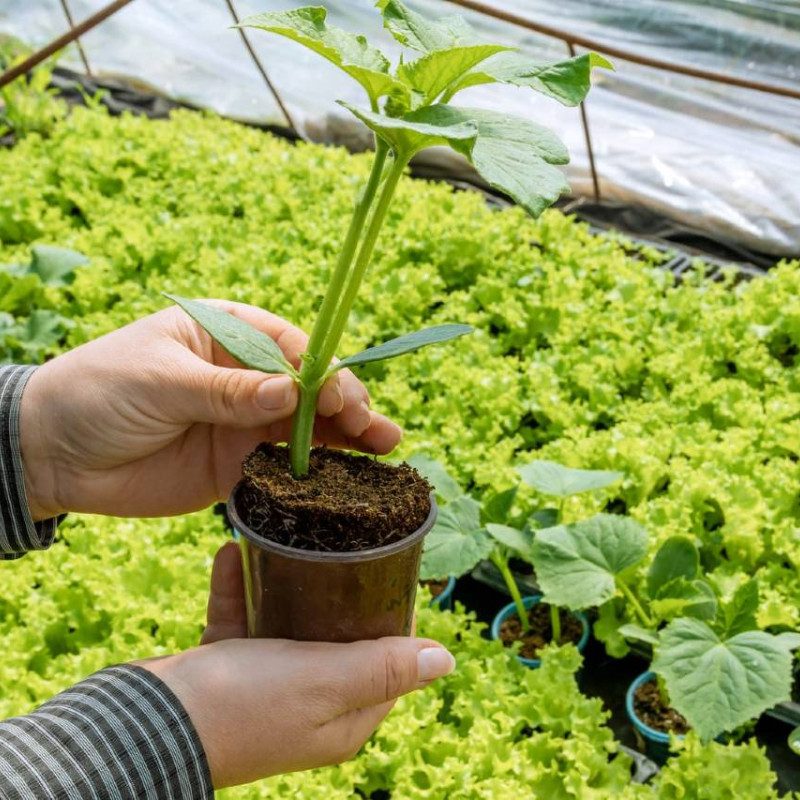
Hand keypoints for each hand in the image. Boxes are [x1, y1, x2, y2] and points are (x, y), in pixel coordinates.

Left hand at [19, 301, 401, 519]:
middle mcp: (244, 377)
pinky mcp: (237, 464)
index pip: (289, 347)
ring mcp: (242, 422)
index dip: (320, 372)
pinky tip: (347, 478)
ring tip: (386, 448)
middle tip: (374, 427)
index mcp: (227, 335)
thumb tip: (290, 392)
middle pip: (308, 388)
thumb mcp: (161, 380)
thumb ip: (227, 390)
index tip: (340, 396)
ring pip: (305, 427)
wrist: (52, 455)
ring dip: (345, 437)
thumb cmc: (98, 392)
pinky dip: (316, 471)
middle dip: (344, 404)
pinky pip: (284, 465)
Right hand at [140, 544, 455, 788]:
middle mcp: (309, 705)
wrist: (145, 725)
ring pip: (288, 625)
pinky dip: (240, 590)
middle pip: (340, 641)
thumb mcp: (324, 681)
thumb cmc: (243, 706)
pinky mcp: (227, 670)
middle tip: (346, 543)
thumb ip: (382, 668)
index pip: (387, 666)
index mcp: (342, 718)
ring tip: (289, 538)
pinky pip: (242, 621)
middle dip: (340, 593)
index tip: (394, 570)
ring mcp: (266, 688)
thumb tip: (446, 661)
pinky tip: (234, 550)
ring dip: (285, 583)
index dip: (394, 620)